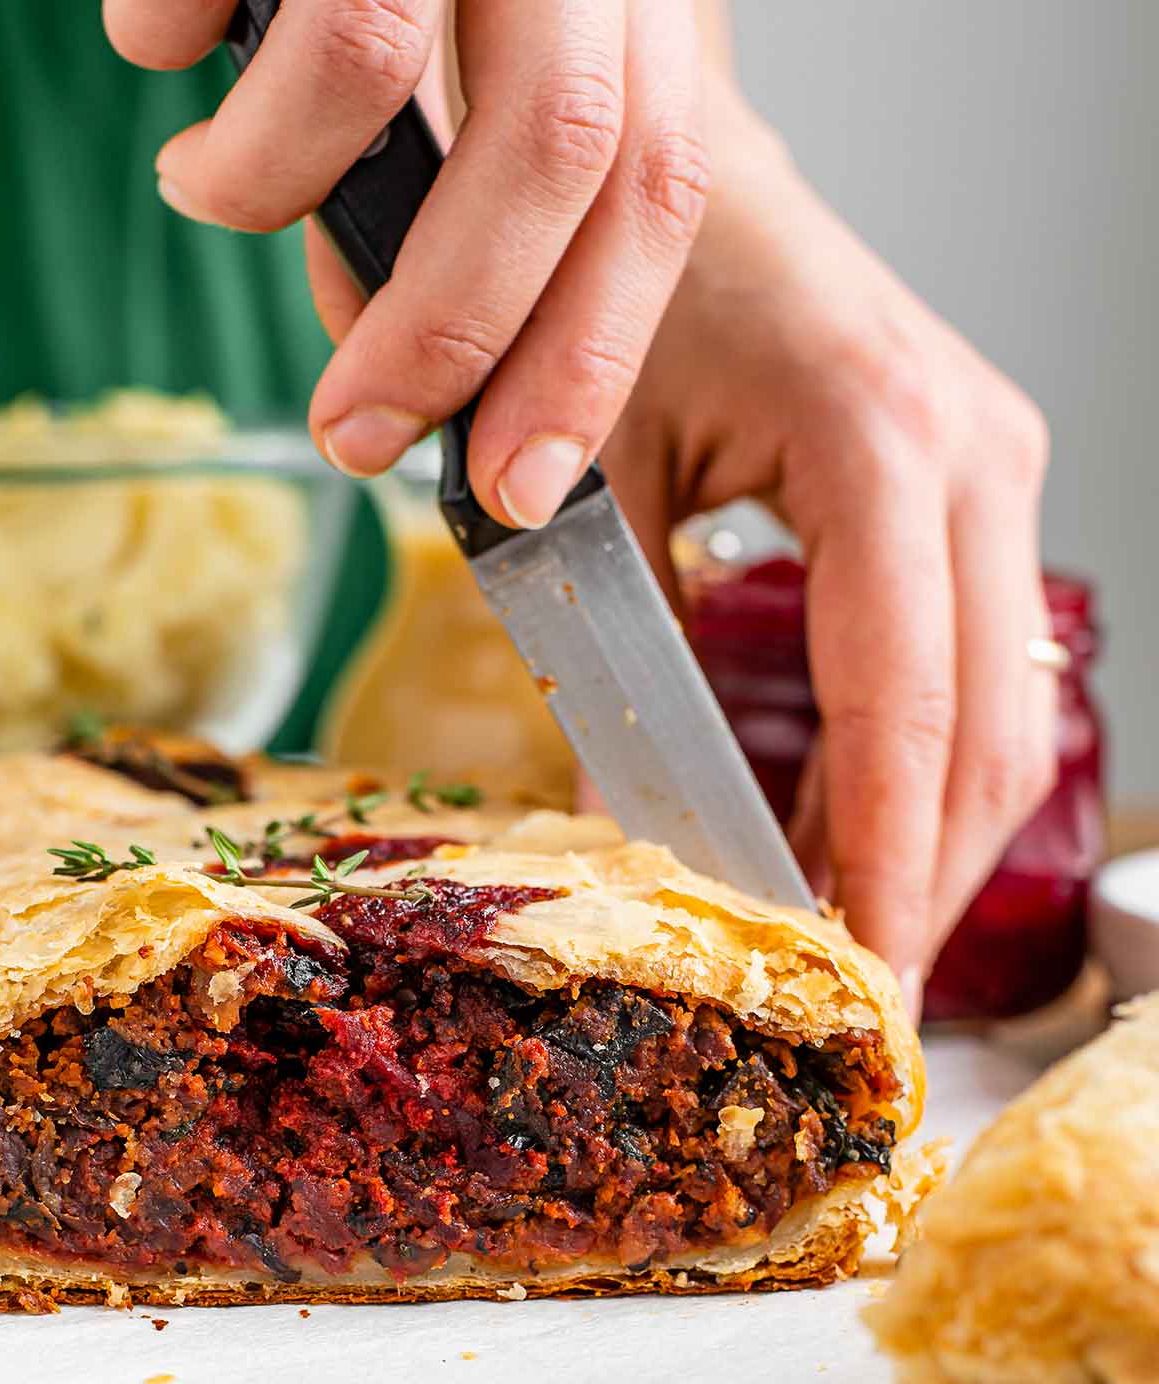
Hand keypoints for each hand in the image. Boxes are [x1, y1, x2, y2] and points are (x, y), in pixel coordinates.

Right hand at [104, 0, 709, 530]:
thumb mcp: (474, 23)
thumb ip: (465, 182)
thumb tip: (391, 346)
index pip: (652, 185)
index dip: (588, 352)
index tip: (519, 484)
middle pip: (555, 149)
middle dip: (448, 336)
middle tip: (355, 436)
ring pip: (376, 64)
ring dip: (270, 185)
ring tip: (206, 189)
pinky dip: (172, 31)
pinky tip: (160, 37)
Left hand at [603, 87, 1053, 1001]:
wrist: (659, 179)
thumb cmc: (606, 300)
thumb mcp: (582, 490)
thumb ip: (611, 668)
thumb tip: (633, 846)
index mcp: (881, 440)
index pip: (905, 705)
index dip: (884, 866)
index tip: (856, 986)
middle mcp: (973, 454)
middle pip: (985, 729)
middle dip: (921, 880)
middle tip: (851, 1003)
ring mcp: (992, 469)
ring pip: (1002, 711)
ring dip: (927, 838)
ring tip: (841, 938)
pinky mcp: (974, 493)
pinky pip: (974, 667)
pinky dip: (919, 770)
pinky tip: (848, 838)